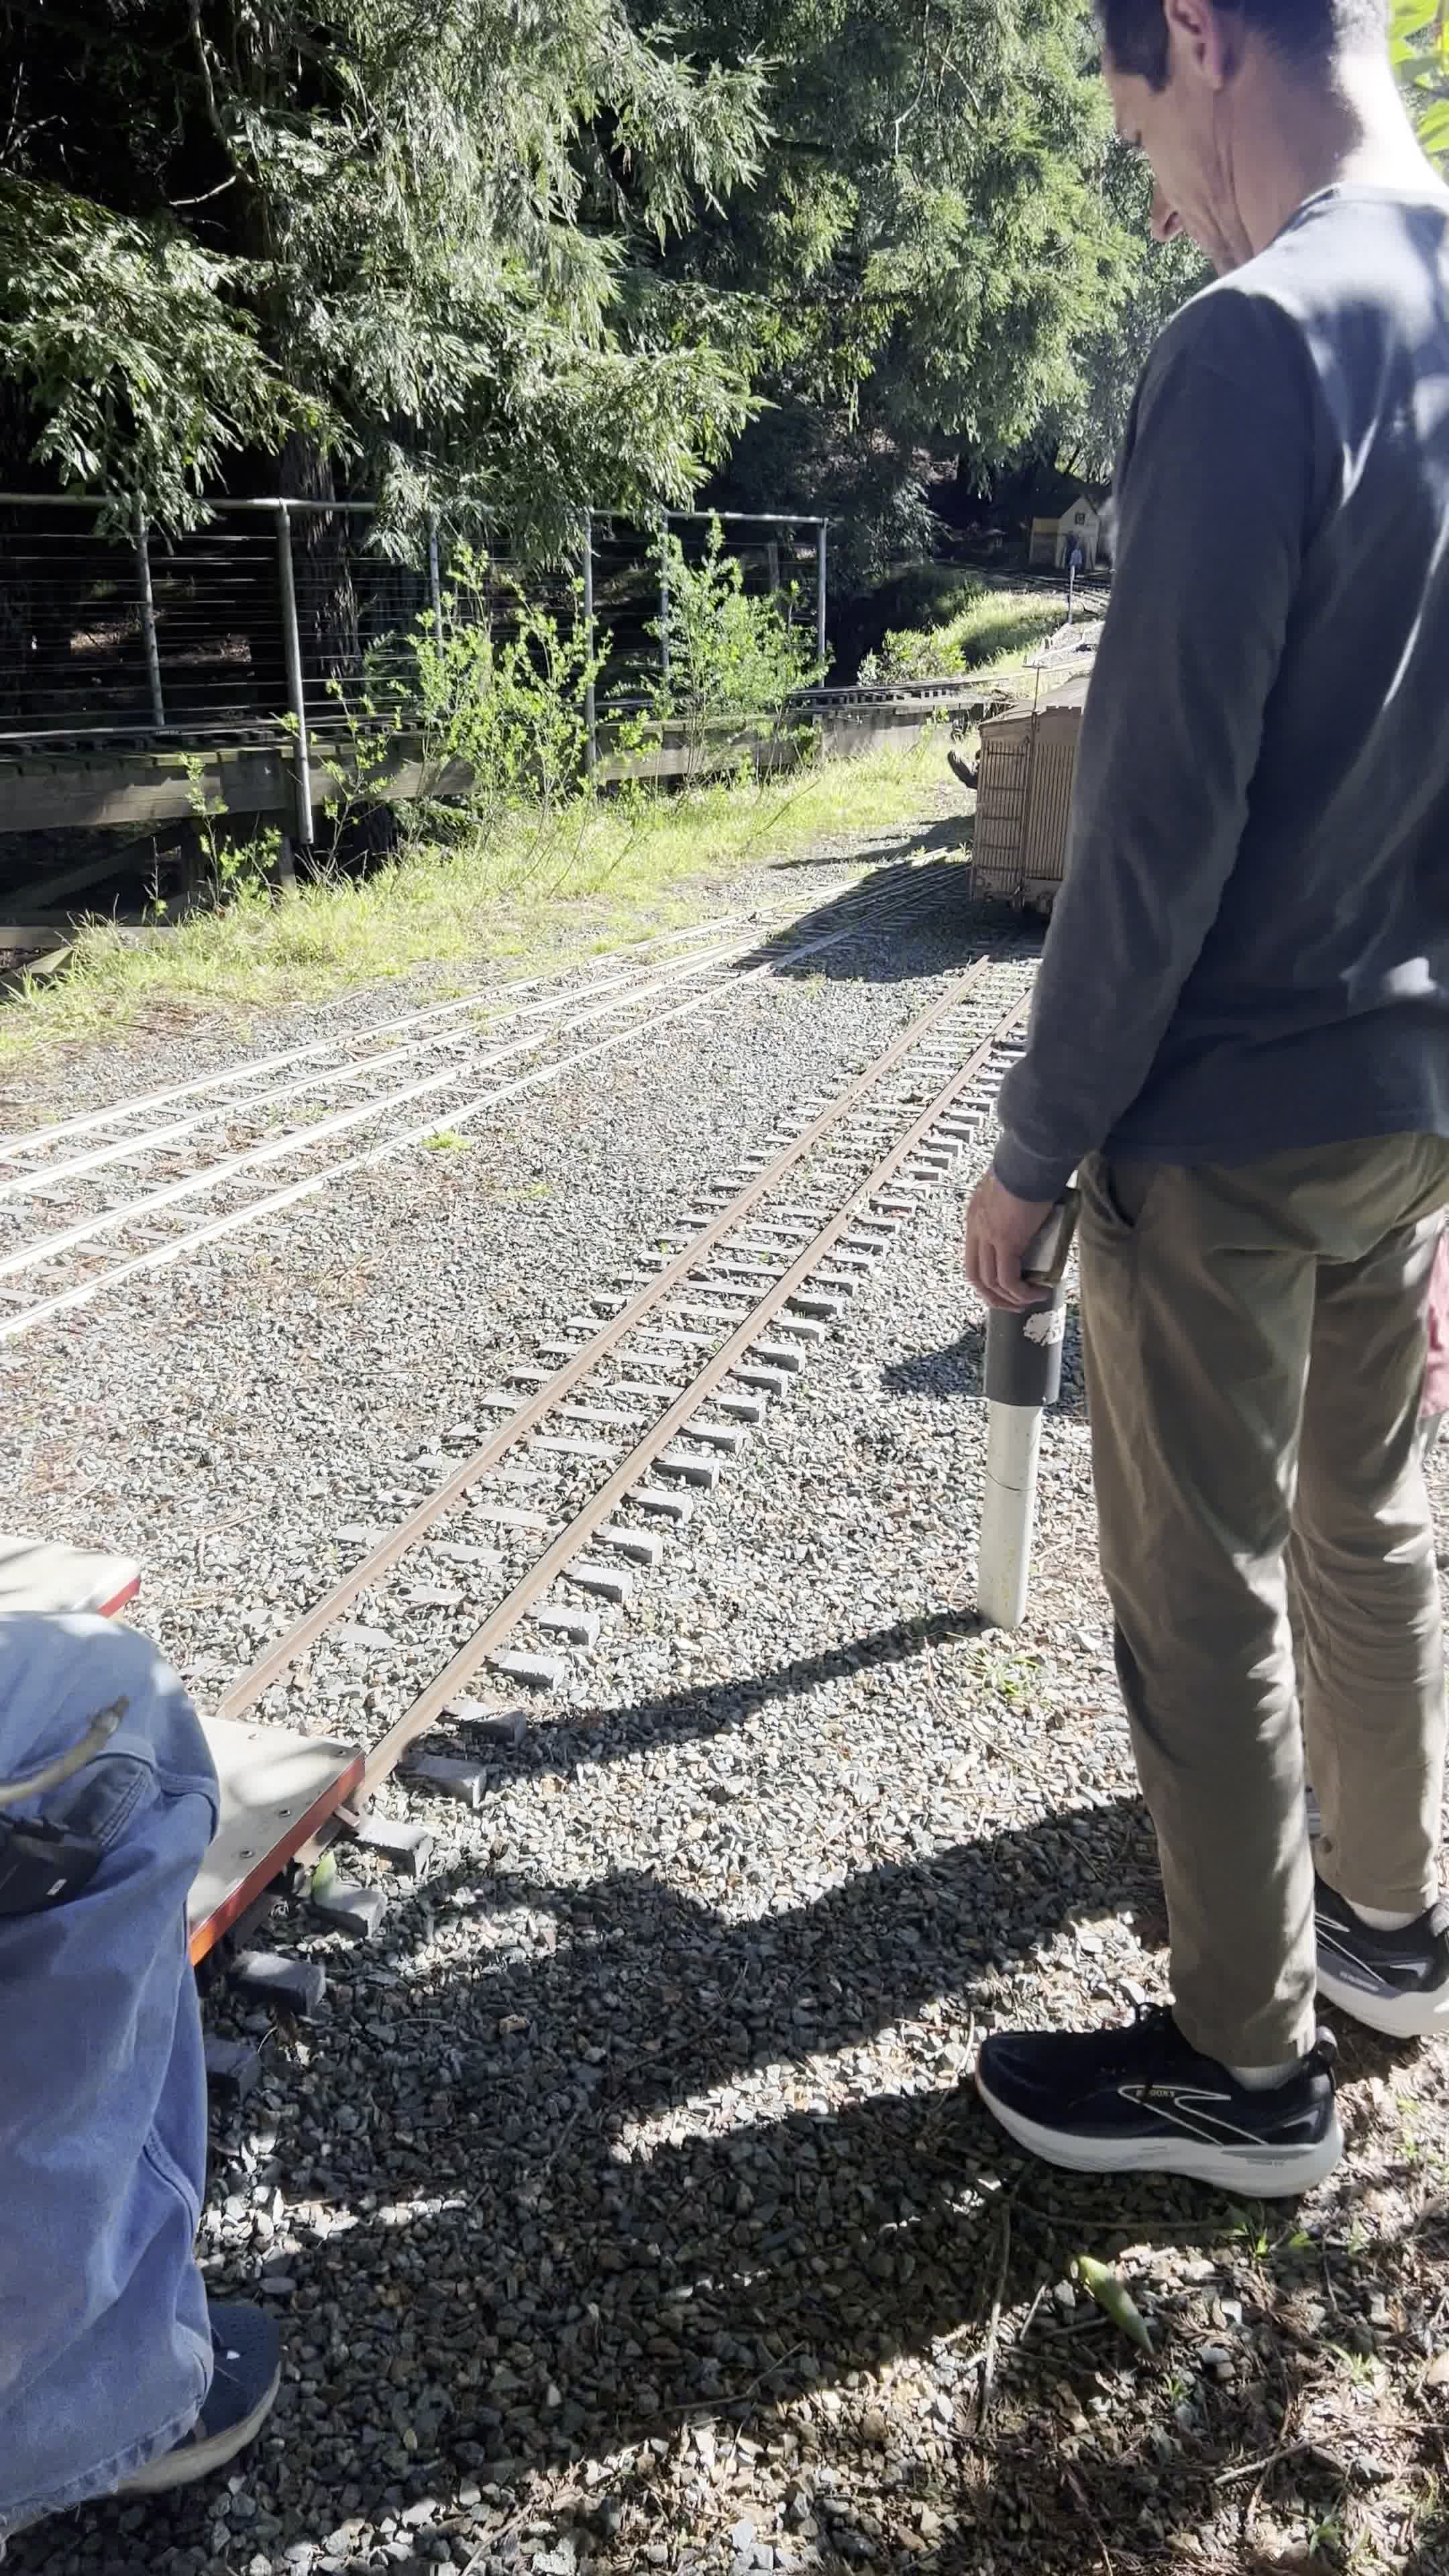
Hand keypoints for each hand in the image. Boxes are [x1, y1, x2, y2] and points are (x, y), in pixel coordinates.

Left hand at [963, 1170, 1053, 1311]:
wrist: (1033, 1156)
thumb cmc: (1030, 1165)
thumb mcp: (1013, 1187)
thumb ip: (1013, 1203)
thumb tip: (1031, 1214)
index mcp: (975, 1214)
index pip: (972, 1255)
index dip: (986, 1276)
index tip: (1005, 1286)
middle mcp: (976, 1227)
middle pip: (975, 1274)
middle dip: (992, 1296)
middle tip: (1012, 1304)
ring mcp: (988, 1234)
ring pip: (991, 1281)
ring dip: (1011, 1298)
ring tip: (1032, 1300)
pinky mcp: (1006, 1239)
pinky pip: (1009, 1279)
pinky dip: (1023, 1292)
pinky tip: (1039, 1291)